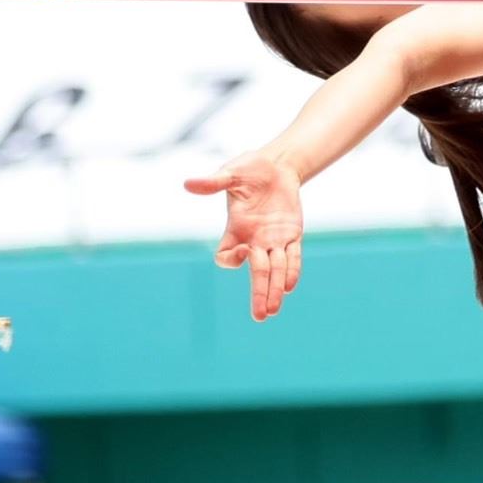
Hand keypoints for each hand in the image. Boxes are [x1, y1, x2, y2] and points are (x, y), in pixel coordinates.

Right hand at [184, 151, 304, 321]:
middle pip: (256, 272)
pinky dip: (292, 270)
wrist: (276, 166)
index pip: (226, 256)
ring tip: (273, 311)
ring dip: (275, 290)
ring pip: (275, 269)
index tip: (243, 250)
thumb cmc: (249, 169)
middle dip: (259, 292)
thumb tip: (188, 184)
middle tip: (261, 316)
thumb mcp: (231, 173)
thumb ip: (214, 182)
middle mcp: (254, 239)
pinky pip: (293, 256)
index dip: (231, 259)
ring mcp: (274, 239)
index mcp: (235, 229)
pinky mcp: (292, 233)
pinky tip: (290, 286)